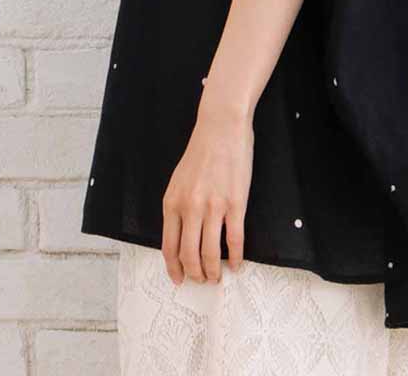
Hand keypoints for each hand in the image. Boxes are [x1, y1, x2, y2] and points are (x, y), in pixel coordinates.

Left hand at [161, 103, 252, 284]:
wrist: (221, 127)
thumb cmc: (201, 151)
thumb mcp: (179, 180)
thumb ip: (178, 207)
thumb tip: (182, 235)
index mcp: (172, 203)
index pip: (169, 247)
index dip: (174, 269)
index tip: (180, 279)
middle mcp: (190, 208)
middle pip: (189, 255)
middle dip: (195, 274)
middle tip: (202, 280)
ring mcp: (213, 207)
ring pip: (211, 253)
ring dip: (214, 271)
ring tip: (218, 276)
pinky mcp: (235, 203)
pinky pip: (235, 239)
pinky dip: (236, 256)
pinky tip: (238, 263)